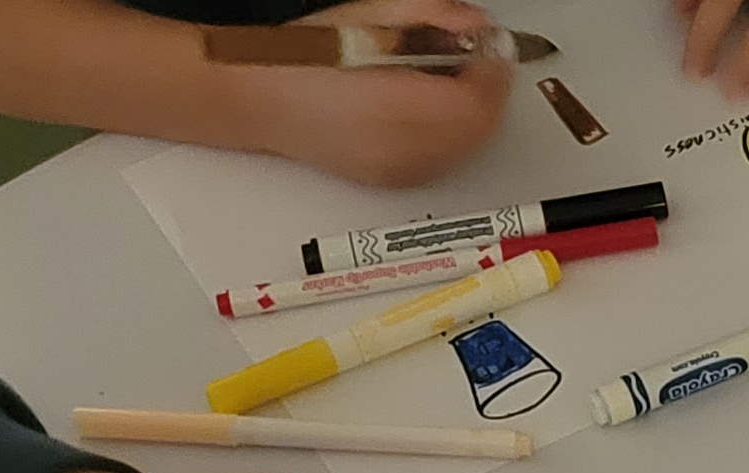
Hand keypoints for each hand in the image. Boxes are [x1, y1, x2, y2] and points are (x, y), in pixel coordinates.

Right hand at [224, 0, 511, 189]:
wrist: (253, 98)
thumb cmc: (299, 58)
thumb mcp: (372, 16)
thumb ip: (434, 16)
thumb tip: (476, 25)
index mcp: (398, 108)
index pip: (479, 99)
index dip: (494, 69)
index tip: (492, 46)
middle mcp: (402, 149)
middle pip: (479, 128)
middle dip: (488, 91)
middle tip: (480, 59)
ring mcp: (397, 172)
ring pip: (466, 149)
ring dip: (471, 114)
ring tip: (455, 81)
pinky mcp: (390, 181)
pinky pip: (443, 161)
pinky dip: (451, 134)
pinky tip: (433, 109)